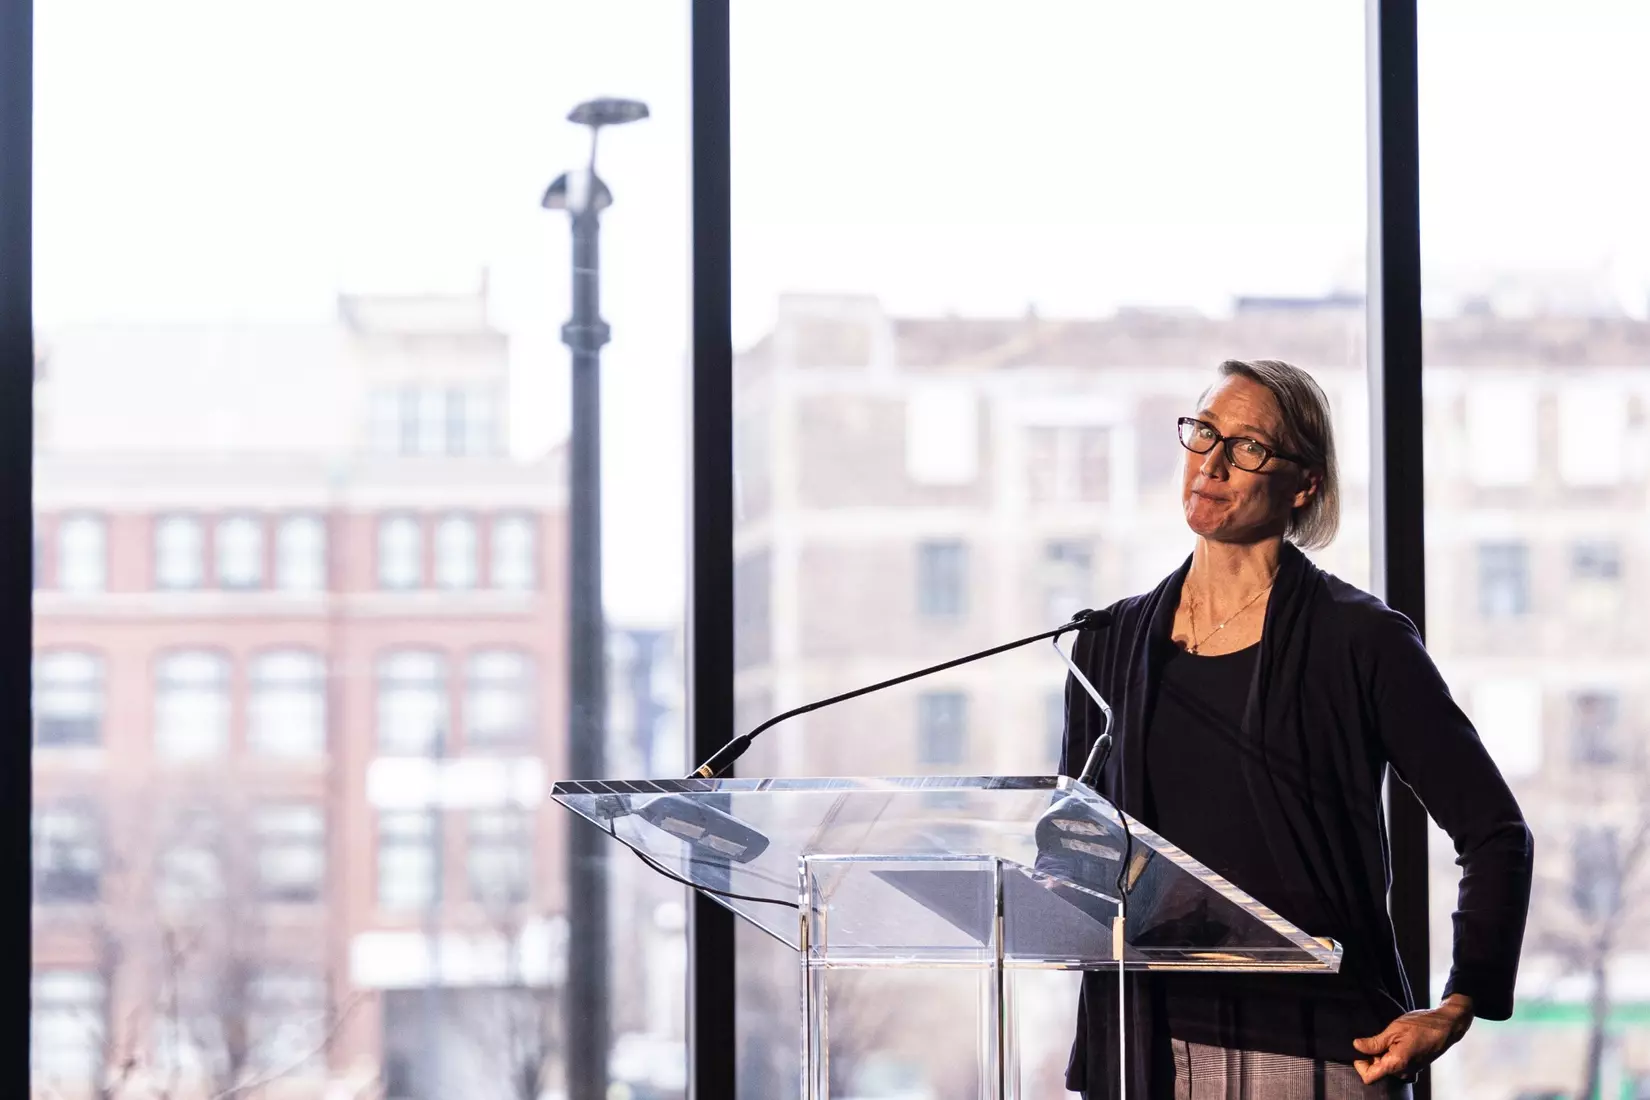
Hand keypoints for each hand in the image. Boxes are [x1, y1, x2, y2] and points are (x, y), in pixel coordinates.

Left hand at [1352, 995, 1473, 1084]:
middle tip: (1375, 1038)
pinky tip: (1395, 1042)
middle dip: (1371, 1057)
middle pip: (1377, 1071)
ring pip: (1387, 1067)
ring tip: (1387, 1038)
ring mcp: (1410, 1070)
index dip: (1360, 1065)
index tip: (1360, 1050)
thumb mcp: (1393, 1030)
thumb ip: (1375, 1042)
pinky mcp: (1415, 1066)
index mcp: (1397, 1064)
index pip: (1369, 1077)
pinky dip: (1392, 1055)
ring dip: (1382, 1055)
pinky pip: (1397, 1065)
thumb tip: (1356, 1047)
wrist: (1445, 1026)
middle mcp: (1403, 1072)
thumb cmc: (1422, 1026)